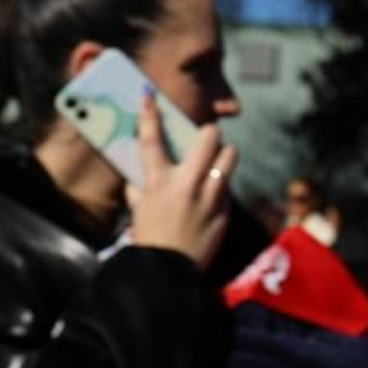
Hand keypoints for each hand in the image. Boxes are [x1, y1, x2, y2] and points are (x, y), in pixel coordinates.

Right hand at [127, 91, 237, 267]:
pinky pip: (228, 185)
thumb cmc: (149, 239)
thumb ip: (139, 187)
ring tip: (215, 164)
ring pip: (230, 156)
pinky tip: (212, 196)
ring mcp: (210, 196)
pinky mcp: (225, 210)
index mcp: (159, 181)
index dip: (149, 114)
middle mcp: (187, 184)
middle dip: (209, 134)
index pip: (152, 139)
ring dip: (223, 155)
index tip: (149, 95)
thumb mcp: (139, 209)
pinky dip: (221, 186)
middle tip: (205, 141)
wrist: (169, 272)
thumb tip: (137, 173)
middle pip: (210, 137)